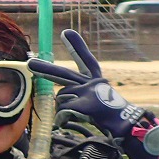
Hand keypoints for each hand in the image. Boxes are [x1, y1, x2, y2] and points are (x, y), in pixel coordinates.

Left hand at [27, 29, 145, 142]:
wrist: (128, 125)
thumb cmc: (113, 116)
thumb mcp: (99, 100)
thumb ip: (80, 95)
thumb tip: (60, 100)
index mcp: (97, 81)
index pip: (86, 60)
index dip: (77, 46)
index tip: (66, 32)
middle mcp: (91, 83)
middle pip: (63, 75)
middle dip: (45, 69)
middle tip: (31, 64)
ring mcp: (87, 93)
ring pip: (61, 98)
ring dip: (64, 109)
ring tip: (80, 116)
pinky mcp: (84, 104)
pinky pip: (62, 112)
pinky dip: (62, 119)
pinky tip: (70, 122)